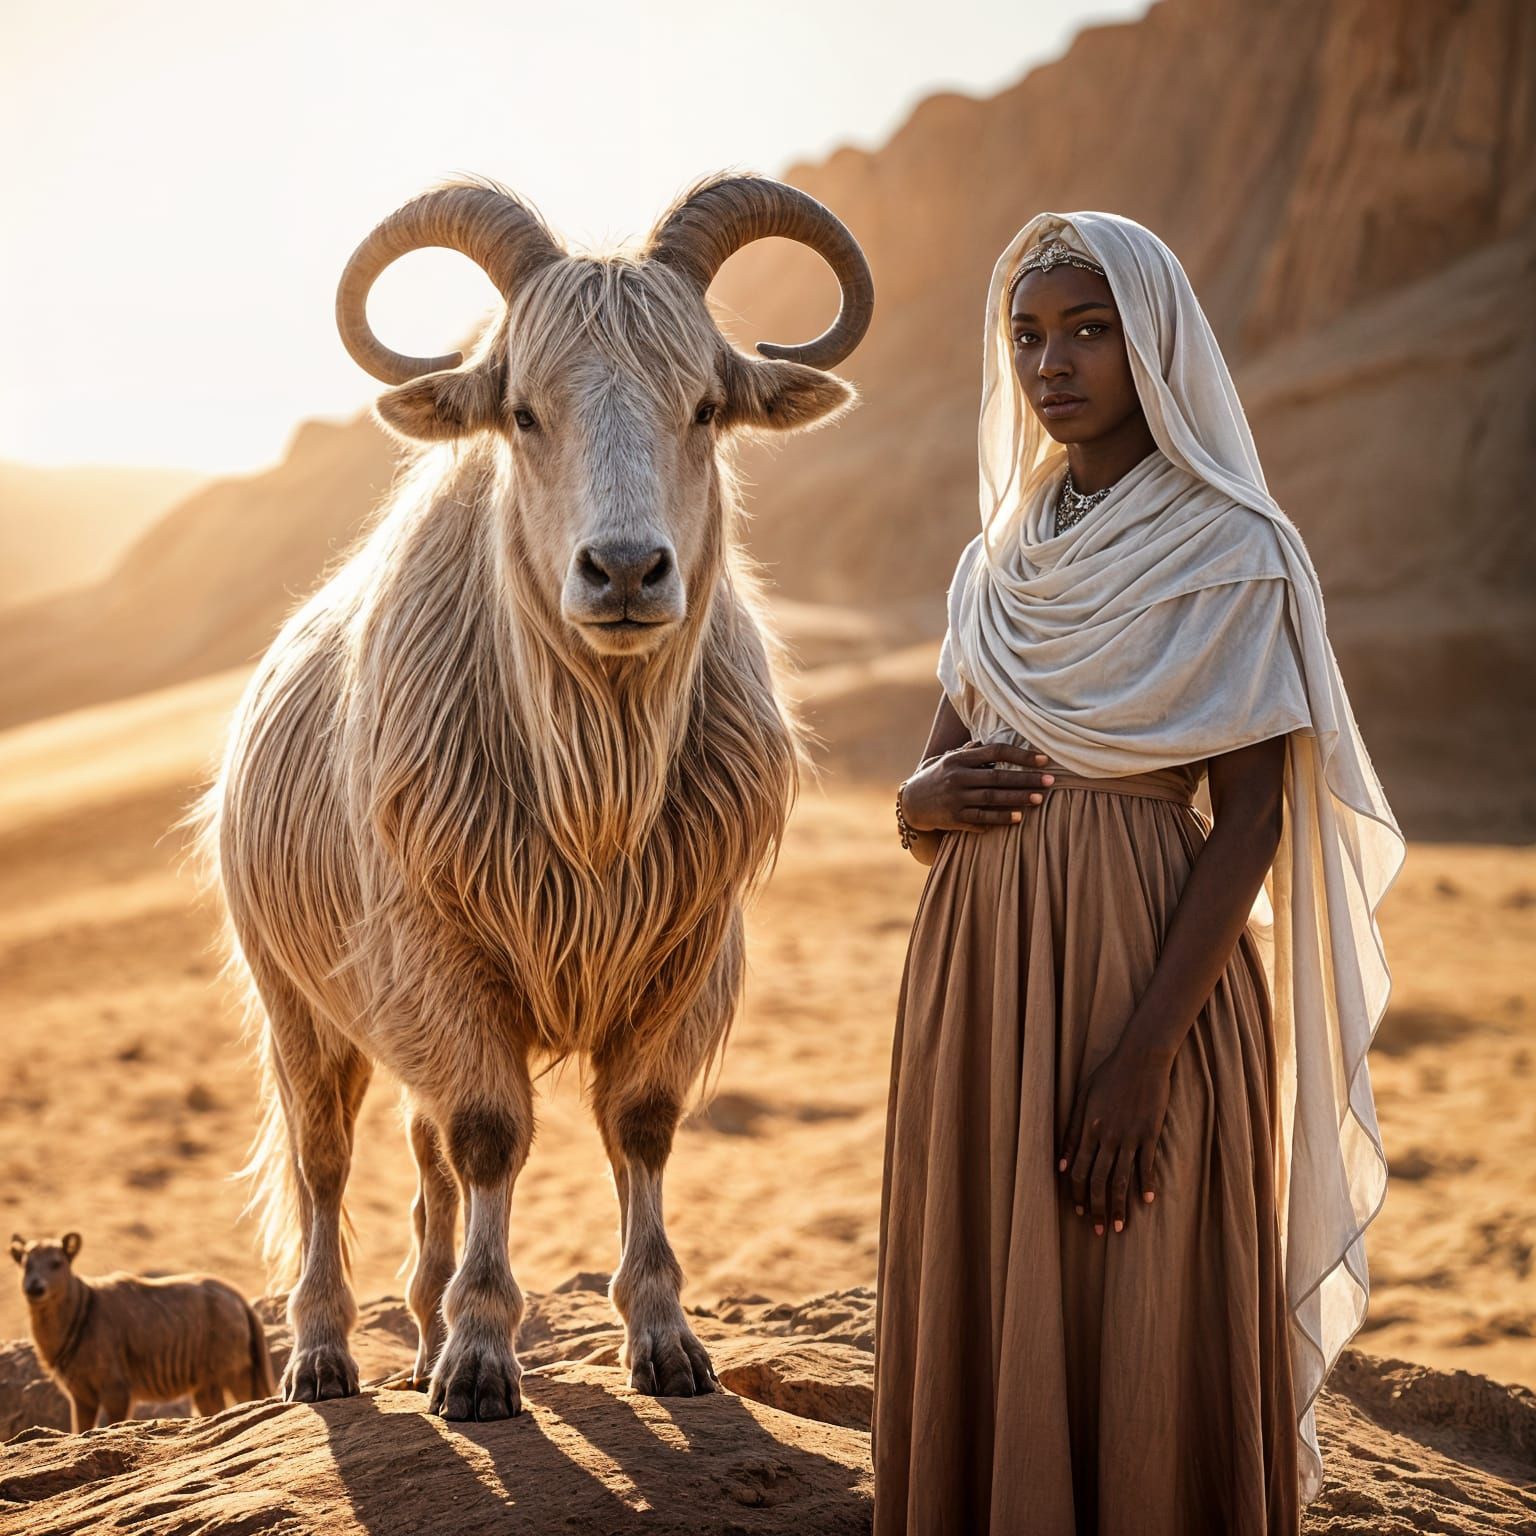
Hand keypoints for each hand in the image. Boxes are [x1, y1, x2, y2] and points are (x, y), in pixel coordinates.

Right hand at [899, 743, 1053, 832]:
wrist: (911, 804)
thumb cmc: (936, 777)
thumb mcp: (947, 759)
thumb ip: (969, 752)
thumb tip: (988, 742)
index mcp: (958, 759)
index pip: (995, 752)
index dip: (1020, 755)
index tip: (1043, 759)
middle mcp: (957, 778)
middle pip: (998, 777)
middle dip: (1026, 779)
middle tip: (1050, 781)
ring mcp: (956, 799)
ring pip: (993, 799)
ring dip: (1018, 799)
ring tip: (1040, 799)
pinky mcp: (954, 819)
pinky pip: (982, 819)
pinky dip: (1001, 818)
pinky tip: (1019, 818)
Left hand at [1058, 1044, 1172, 1236]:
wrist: (1141, 1057)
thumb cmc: (1109, 1074)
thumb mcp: (1082, 1098)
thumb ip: (1071, 1132)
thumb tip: (1060, 1165)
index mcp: (1088, 1128)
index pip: (1078, 1171)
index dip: (1077, 1194)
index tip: (1078, 1212)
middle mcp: (1108, 1136)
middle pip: (1099, 1181)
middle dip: (1096, 1209)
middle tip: (1098, 1231)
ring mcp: (1130, 1135)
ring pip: (1122, 1179)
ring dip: (1119, 1206)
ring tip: (1120, 1226)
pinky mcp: (1150, 1132)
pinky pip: (1147, 1165)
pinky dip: (1146, 1185)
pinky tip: (1147, 1201)